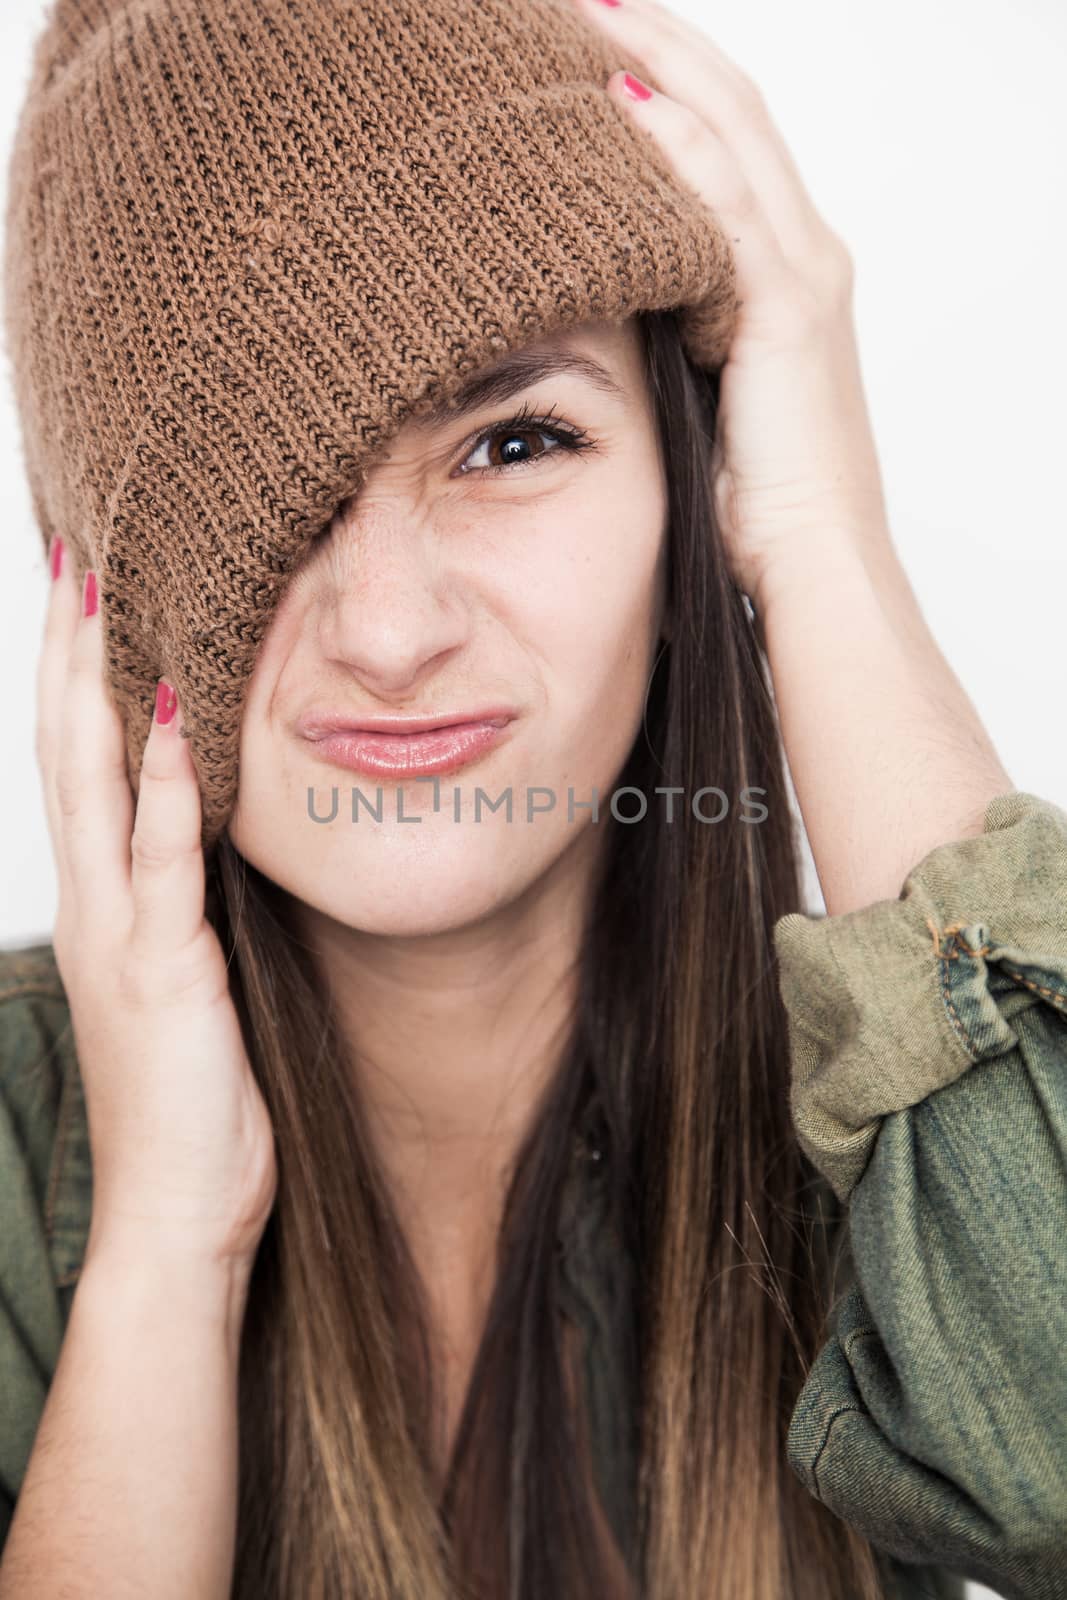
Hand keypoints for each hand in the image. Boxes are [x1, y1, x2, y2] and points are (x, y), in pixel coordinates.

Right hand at [36, 545, 277, 1272]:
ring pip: (97, 780)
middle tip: (75, 544)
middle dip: (70, 645)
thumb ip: (187, 904)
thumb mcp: (188, 979)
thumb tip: (215, 835)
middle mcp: (95, 900)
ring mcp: (120, 930)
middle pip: (70, 745)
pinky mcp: (162, 967)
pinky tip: (180, 710)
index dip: (79, 671)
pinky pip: (163, 856)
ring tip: (103, 584)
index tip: (88, 584)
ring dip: (99, 680)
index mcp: (105, 899)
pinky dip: (170, 782)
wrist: (176, 1214)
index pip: (84, 760)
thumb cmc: (194, 1100)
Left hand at [572, 0, 892, 610]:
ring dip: (655, 62)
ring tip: (584, 13)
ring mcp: (802, 275)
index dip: (662, 77)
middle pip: (728, 107)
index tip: (587, 39)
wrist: (813, 566)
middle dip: (654, 39)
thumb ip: (666, 334)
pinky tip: (617, 104)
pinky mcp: (787, 313)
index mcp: (784, 272)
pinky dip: (675, 150)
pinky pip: (727, 208)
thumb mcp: (700, 397)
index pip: (723, 140)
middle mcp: (804, 254)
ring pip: (730, 133)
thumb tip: (593, 305)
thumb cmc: (756, 506)